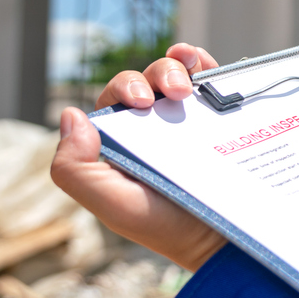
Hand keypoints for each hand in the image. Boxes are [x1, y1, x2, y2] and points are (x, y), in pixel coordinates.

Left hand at [50, 42, 227, 271]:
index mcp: (125, 146)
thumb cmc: (169, 228)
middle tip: (172, 94)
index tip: (142, 101)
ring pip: (174, 73)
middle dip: (154, 76)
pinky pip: (209, 78)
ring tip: (188, 86)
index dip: (125, 88)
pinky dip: (201, 61)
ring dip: (176, 66)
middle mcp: (154, 130)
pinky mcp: (222, 117)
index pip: (115, 100)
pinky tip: (199, 62)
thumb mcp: (114, 205)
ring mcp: (189, 121)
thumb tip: (70, 114)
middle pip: (145, 82)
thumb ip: (76, 170)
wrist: (228, 237)